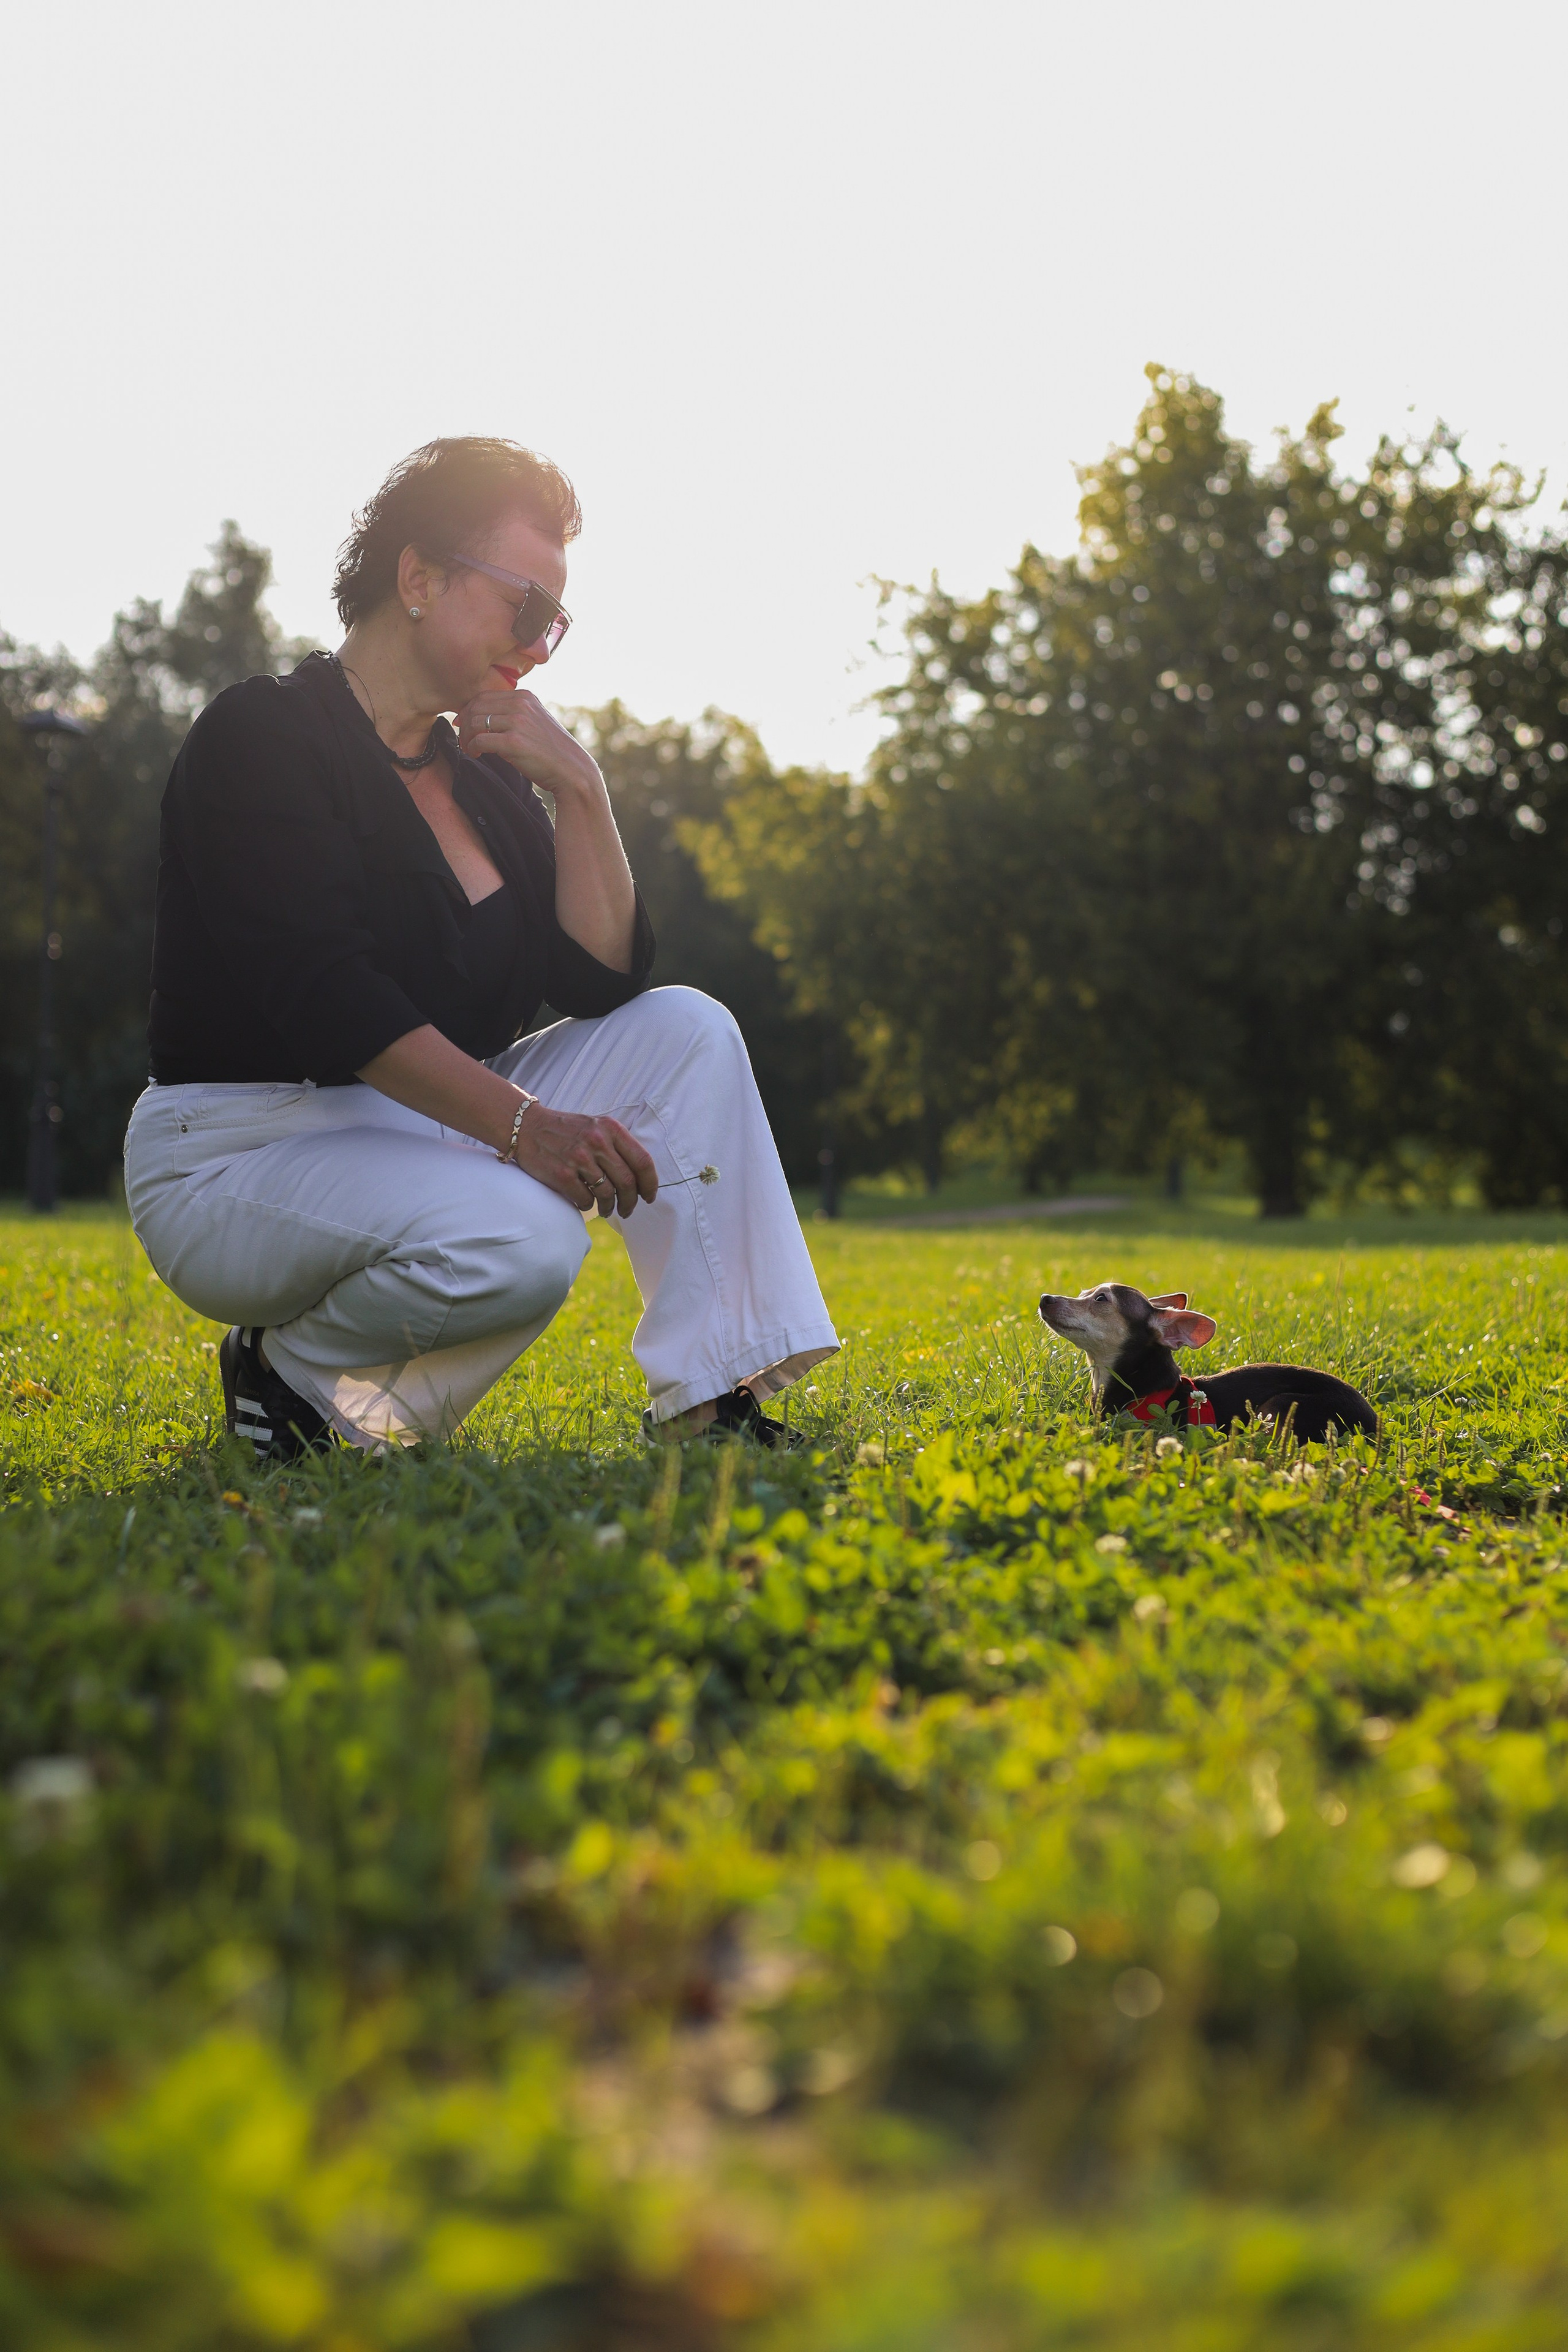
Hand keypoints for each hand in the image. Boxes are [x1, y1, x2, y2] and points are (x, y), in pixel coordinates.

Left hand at [457, 689, 602, 799]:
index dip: (468, 709)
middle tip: (464, 738)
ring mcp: (518, 722)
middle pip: (476, 706)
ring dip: (467, 737)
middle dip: (465, 723)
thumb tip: (481, 716)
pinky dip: (472, 747)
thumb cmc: (551, 751)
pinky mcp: (514, 742)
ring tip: (470, 748)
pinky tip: (476, 754)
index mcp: (525, 697)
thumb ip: (513, 714)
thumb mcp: (534, 722)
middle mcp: (521, 705)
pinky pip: (480, 739)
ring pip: (475, 722)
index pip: (484, 695)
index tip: (463, 723)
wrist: (572, 770)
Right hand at [510, 1103, 657, 1218]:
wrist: (527, 1127)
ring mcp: (579, 1158)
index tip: (649, 1196)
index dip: (650, 1184)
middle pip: (628, 1182)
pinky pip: (585, 1200)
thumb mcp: (596, 1126)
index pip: (643, 1161)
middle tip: (628, 1210)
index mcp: (611, 1128)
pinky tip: (585, 1203)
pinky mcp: (562, 1174)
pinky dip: (588, 1206)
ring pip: (608, 1194)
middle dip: (631, 1202)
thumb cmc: (566, 1131)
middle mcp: (597, 1141)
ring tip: (608, 1210)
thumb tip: (640, 1178)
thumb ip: (618, 1145)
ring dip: (610, 1208)